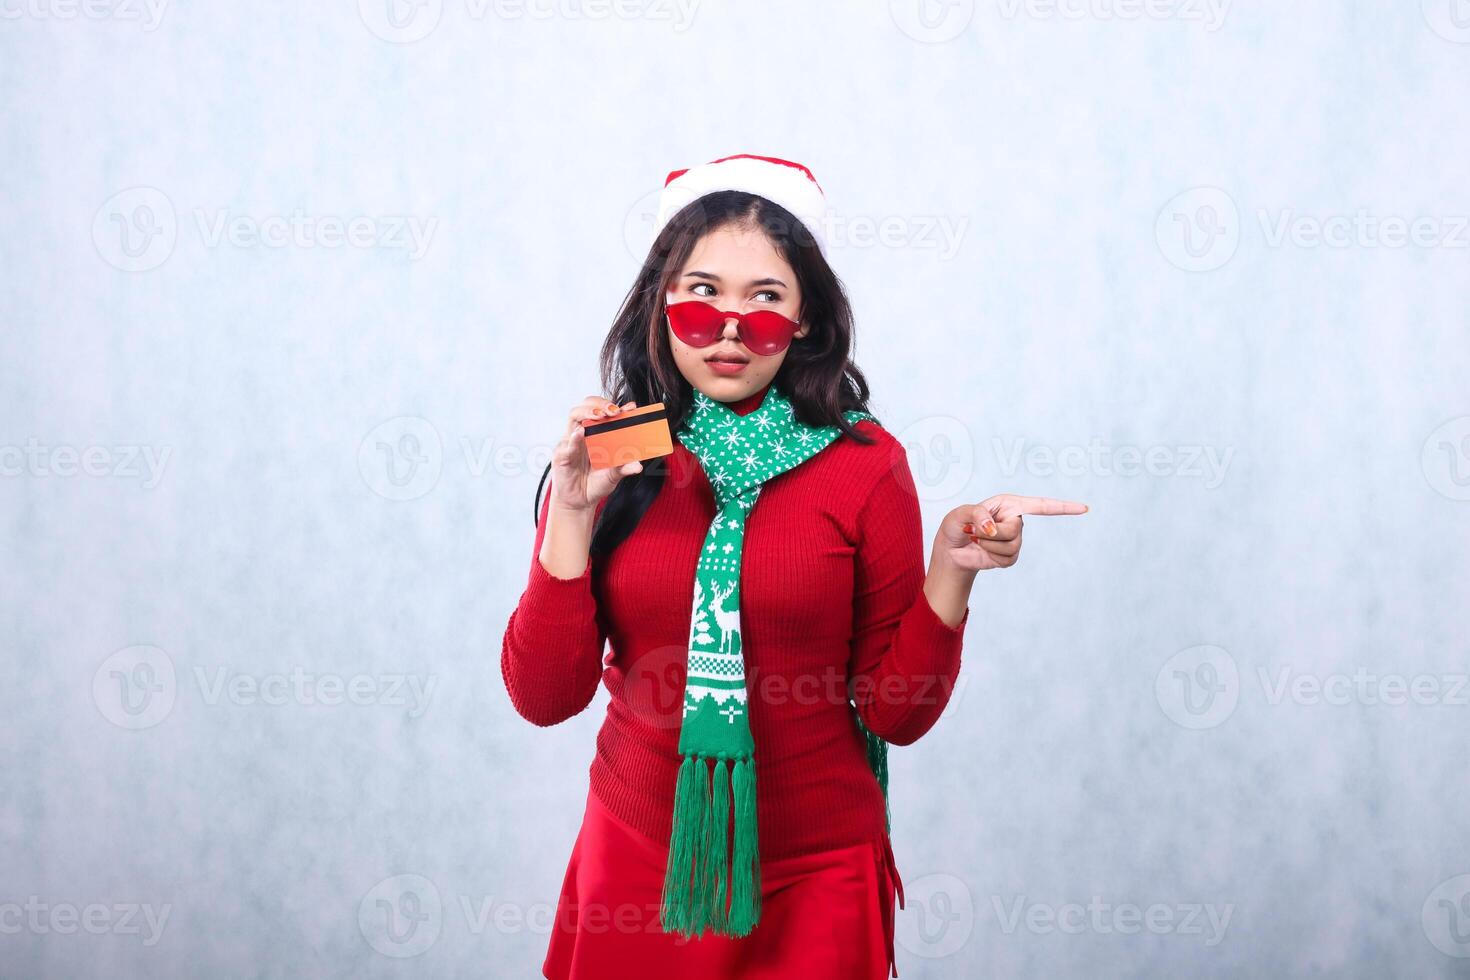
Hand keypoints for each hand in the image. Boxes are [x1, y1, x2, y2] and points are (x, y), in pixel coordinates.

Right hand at [549, 396, 643, 512]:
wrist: (580, 502)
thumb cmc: (595, 483)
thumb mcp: (614, 475)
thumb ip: (624, 468)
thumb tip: (638, 465)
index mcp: (598, 433)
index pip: (605, 412)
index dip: (616, 406)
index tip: (631, 408)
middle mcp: (584, 433)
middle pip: (587, 406)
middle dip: (600, 404)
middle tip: (614, 411)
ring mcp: (571, 441)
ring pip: (574, 416)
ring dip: (587, 412)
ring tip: (599, 416)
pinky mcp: (562, 454)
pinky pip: (566, 443)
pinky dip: (574, 438)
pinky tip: (580, 434)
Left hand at [938, 494, 1088, 571]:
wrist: (952, 551)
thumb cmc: (956, 527)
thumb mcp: (959, 514)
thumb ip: (976, 514)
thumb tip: (992, 527)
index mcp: (1008, 504)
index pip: (1040, 505)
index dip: (1062, 507)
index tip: (1084, 508)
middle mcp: (1015, 520)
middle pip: (1014, 529)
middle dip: (991, 533)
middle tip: (975, 531)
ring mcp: (1014, 539)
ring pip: (1010, 545)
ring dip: (989, 545)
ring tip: (978, 540)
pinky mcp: (1010, 557)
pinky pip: (1007, 559)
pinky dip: (991, 556)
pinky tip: (983, 551)